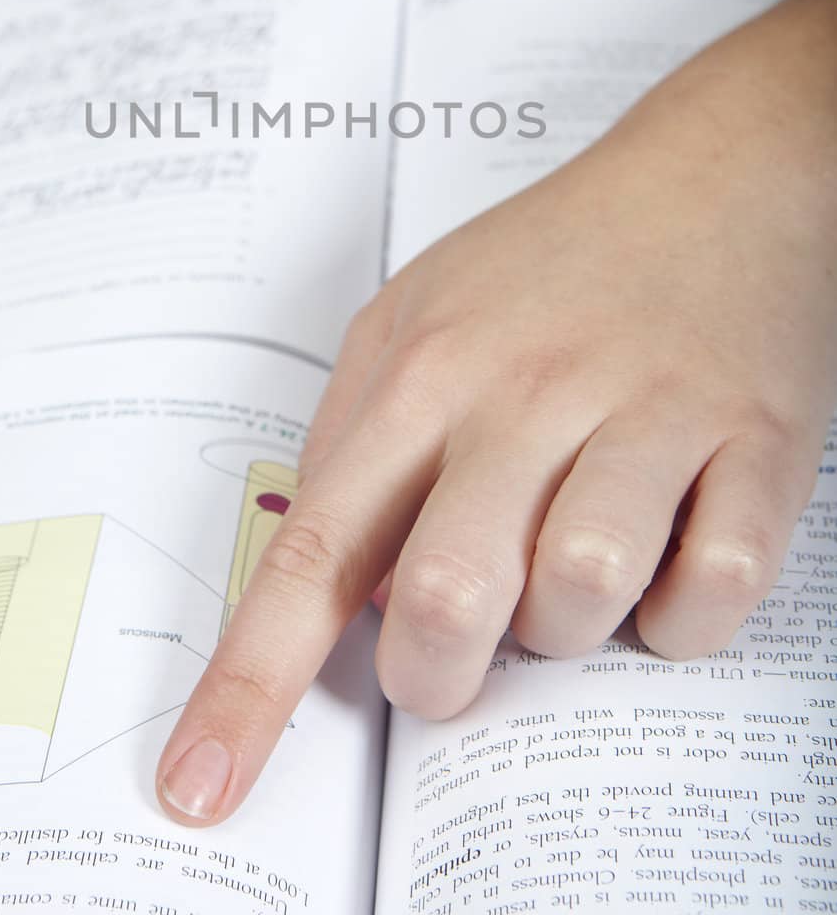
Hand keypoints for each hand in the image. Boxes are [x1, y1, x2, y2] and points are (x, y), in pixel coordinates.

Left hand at [154, 0, 836, 825]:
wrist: (714, 174)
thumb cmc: (555, 258)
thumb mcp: (417, 313)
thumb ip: (358, 436)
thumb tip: (336, 583)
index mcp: (426, 370)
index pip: (314, 550)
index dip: (251, 683)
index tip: (201, 783)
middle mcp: (527, 393)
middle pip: (449, 598)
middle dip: (438, 676)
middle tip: (457, 650)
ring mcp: (645, 414)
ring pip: (581, 602)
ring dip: (568, 630)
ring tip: (573, 564)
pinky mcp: (755, 440)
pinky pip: (712, 593)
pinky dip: (681, 614)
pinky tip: (666, 555)